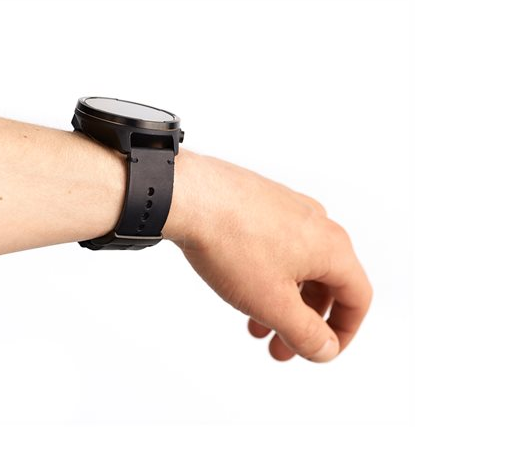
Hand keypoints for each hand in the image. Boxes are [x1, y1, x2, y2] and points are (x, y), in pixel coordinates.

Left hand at [164, 151, 371, 361]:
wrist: (188, 195)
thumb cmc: (232, 244)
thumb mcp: (273, 303)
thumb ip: (306, 333)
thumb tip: (326, 348)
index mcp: (332, 246)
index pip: (358, 297)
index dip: (344, 331)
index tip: (322, 351)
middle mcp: (317, 222)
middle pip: (326, 282)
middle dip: (304, 323)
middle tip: (280, 349)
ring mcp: (289, 208)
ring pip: (298, 265)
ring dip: (282, 302)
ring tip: (255, 325)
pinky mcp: (262, 202)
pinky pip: (277, 246)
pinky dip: (268, 275)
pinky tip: (242, 287)